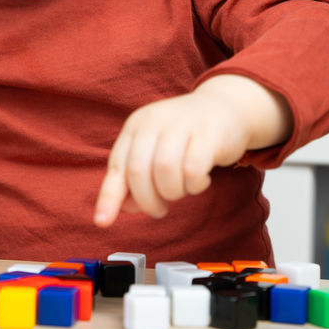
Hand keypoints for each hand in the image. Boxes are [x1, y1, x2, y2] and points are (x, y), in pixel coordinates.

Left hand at [93, 74, 293, 226]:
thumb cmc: (186, 135)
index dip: (109, 196)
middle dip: (148, 200)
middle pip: (138, 172)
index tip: (102, 222)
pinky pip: (193, 170)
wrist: (226, 106)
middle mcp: (154, 122)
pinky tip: (200, 181)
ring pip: (165, 172)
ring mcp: (181, 125)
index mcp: (136, 126)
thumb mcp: (155, 150)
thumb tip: (125, 207)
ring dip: (173, 193)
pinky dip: (195, 185)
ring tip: (182, 190)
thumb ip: (137, 177)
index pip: (116, 165)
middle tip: (159, 210)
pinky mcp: (207, 134)